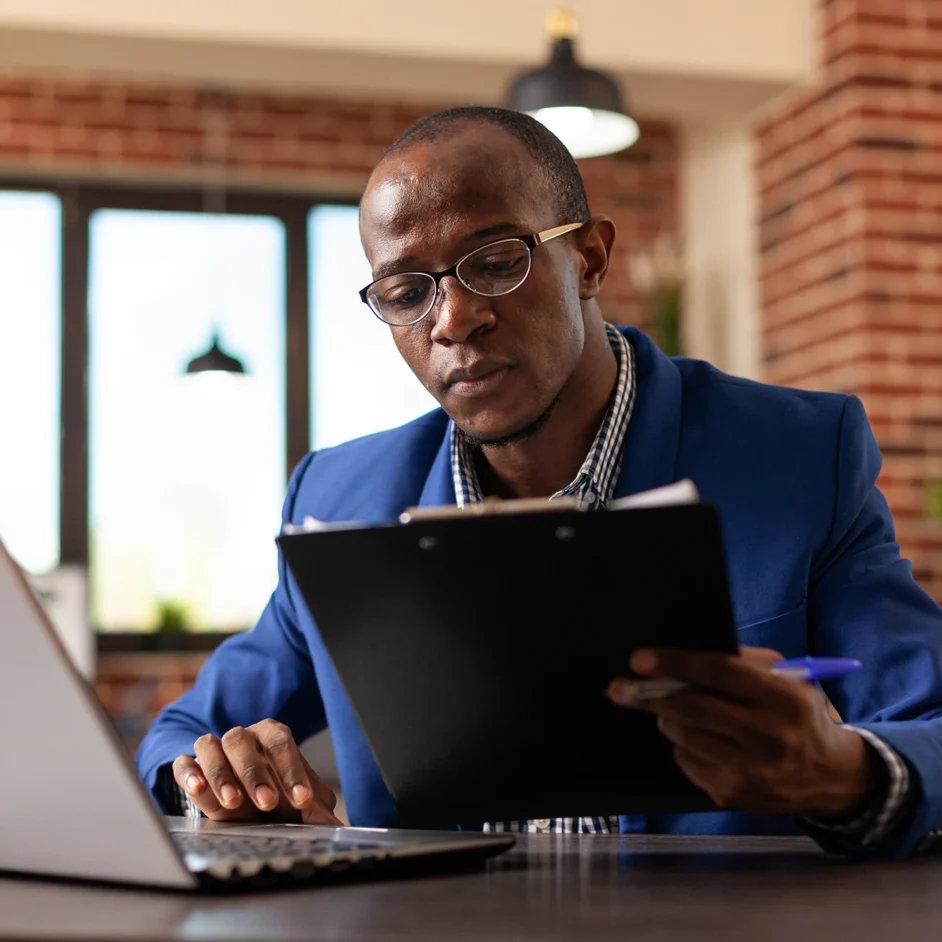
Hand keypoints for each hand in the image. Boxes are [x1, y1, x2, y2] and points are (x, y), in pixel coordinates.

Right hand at [172, 719, 341, 824]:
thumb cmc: (278, 796)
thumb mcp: (298, 801)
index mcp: (272, 736)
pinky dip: (189, 773)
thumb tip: (334, 824)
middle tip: (267, 803)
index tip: (303, 799)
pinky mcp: (191, 768)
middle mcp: (242, 737)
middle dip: (255, 773)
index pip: (281, 742)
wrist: (247, 801)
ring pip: (210, 745)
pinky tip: (197, 789)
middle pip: (242, 740)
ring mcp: (214, 750)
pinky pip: (183, 762)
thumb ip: (315, 808)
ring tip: (233, 802)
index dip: (292, 770)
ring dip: (220, 773)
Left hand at [606, 647, 883, 819]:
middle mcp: (768, 737)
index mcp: (784, 698)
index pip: (720, 673)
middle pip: (692, 708)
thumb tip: (684, 655)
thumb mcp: (788, 677)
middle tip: (623, 686)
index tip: (639, 659)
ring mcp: (749, 771)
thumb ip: (743, 661)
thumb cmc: (798, 713)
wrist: (830, 776)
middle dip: (651, 694)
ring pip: (683, 735)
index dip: (676, 664)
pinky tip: (702, 740)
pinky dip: (683, 745)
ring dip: (669, 718)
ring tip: (679, 711)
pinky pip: (686, 761)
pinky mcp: (732, 794)